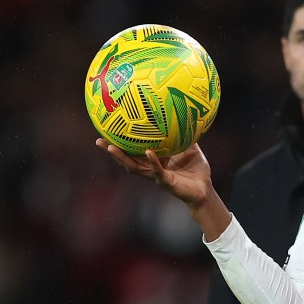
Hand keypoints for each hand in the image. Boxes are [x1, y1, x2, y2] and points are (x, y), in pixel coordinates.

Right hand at [94, 139, 211, 207]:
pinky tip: (148, 152)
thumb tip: (184, 114)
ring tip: (111, 147)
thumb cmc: (196, 170)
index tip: (108, 130)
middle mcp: (150, 168)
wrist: (205, 189)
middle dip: (112, 151)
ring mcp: (155, 176)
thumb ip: (185, 134)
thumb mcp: (190, 147)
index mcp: (154, 160)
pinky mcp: (165, 182)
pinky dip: (153, 161)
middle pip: (126, 159)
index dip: (121, 142)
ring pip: (135, 167)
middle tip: (98, 140)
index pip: (134, 150)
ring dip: (122, 158)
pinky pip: (157, 170)